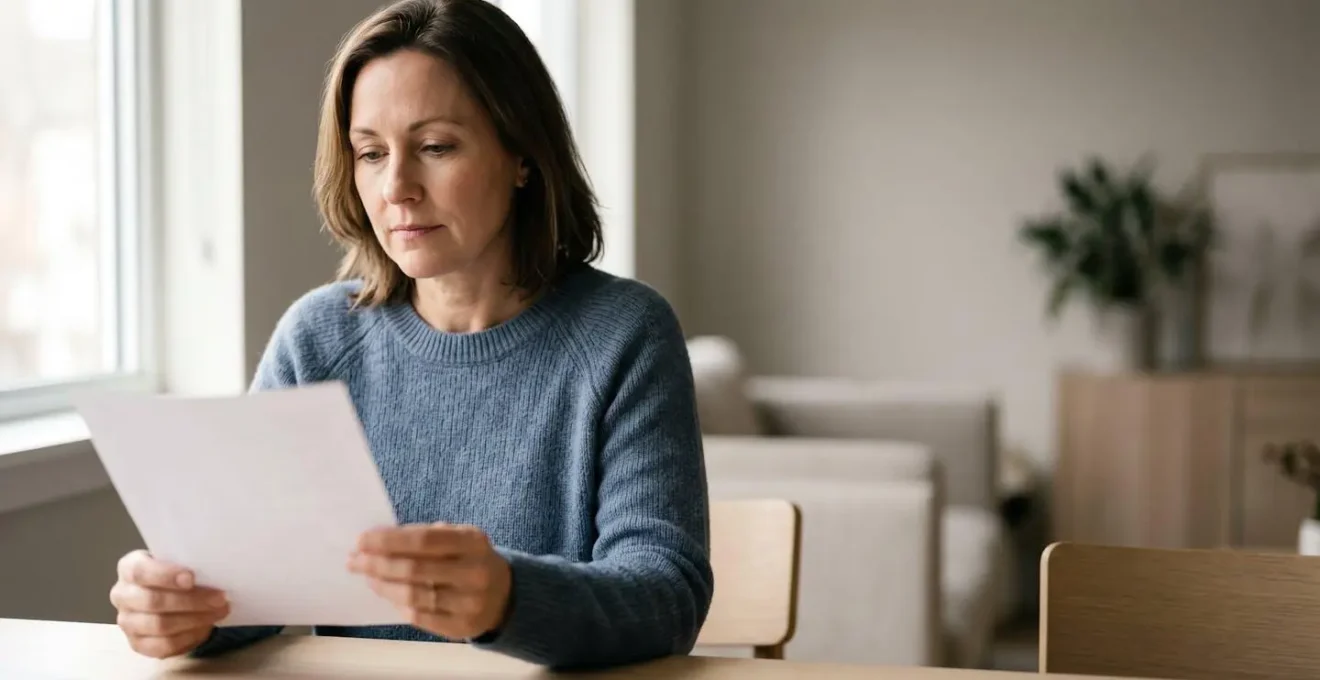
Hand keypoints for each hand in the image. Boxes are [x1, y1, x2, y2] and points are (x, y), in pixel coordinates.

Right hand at [109, 550, 229, 657]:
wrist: (173, 596)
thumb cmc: (177, 575)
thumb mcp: (180, 562)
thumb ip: (188, 563)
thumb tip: (213, 570)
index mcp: (129, 568)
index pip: (140, 571)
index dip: (165, 575)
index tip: (192, 578)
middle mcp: (122, 595)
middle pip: (152, 601)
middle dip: (191, 601)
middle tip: (220, 598)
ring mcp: (127, 622)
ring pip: (159, 625)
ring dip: (195, 619)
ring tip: (219, 611)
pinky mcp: (137, 643)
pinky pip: (163, 646)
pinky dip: (188, 637)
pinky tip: (205, 627)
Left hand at [348, 523, 511, 639]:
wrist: (504, 595)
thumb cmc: (469, 559)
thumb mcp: (459, 538)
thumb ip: (425, 536)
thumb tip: (377, 541)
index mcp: (473, 542)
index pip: (423, 539)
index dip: (388, 540)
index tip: (361, 540)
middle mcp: (474, 572)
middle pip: (414, 568)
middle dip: (377, 564)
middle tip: (354, 560)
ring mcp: (469, 602)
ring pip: (413, 595)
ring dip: (383, 586)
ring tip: (367, 578)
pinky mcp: (461, 626)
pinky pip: (419, 617)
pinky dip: (397, 605)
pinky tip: (388, 595)